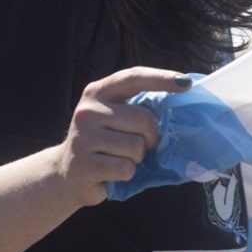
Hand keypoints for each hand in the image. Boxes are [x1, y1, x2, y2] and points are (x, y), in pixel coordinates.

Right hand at [55, 67, 190, 207]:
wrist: (66, 174)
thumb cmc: (101, 142)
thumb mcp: (112, 116)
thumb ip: (135, 108)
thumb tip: (178, 102)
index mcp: (97, 92)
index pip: (134, 77)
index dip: (161, 78)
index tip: (185, 83)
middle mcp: (88, 110)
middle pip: (144, 119)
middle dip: (151, 136)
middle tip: (140, 144)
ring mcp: (84, 137)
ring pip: (137, 147)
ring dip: (136, 158)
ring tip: (119, 157)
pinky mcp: (86, 165)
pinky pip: (126, 168)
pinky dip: (127, 173)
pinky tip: (111, 172)